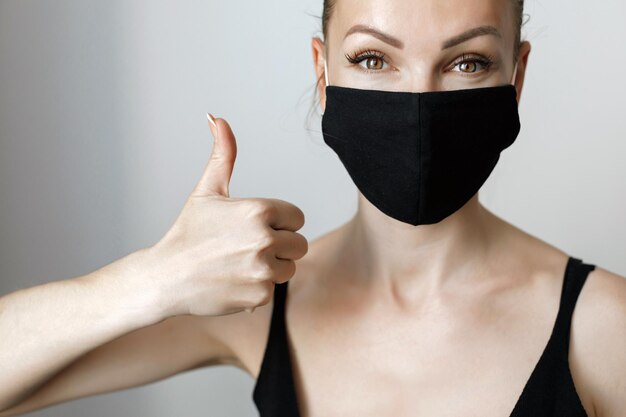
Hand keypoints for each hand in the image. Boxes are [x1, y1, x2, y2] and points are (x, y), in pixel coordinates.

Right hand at [142, 113, 307, 316]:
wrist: (165, 278)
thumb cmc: (187, 232)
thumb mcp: (206, 190)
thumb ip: (222, 155)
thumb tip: (217, 117)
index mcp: (259, 210)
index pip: (296, 217)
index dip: (277, 223)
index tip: (251, 228)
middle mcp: (264, 239)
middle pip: (298, 244)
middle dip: (278, 246)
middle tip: (243, 249)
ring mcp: (262, 270)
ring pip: (289, 268)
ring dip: (270, 268)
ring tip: (238, 264)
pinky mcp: (260, 296)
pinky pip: (274, 290)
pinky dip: (257, 289)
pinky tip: (233, 282)